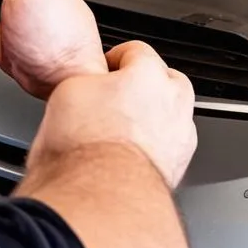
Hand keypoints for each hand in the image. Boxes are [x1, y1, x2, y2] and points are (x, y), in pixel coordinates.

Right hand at [28, 40, 196, 188]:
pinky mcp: (177, 170)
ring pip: (172, 116)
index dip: (115, 59)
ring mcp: (179, 139)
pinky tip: (128, 156)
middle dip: (144, 86)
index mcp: (147, 74)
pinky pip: (168, 148)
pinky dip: (153, 148)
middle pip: (165, 81)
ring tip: (123, 130)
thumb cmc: (83, 145)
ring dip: (153, 118)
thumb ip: (88, 80)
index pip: (136, 51)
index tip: (105, 69)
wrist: (97, 196)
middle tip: (117, 97)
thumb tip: (87, 86)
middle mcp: (172, 103)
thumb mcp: (68, 90)